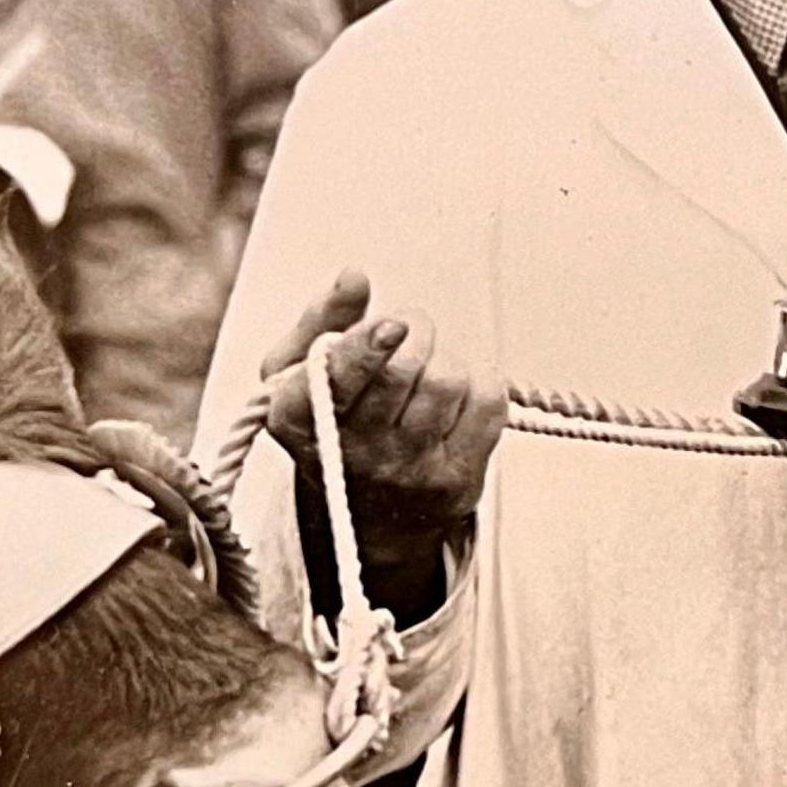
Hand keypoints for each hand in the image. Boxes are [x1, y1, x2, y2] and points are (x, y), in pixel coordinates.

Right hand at [259, 273, 504, 579]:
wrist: (366, 510)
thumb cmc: (333, 418)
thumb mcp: (298, 371)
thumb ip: (321, 318)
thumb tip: (354, 276)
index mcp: (298, 419)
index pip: (335, 381)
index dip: (365, 350)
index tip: (389, 326)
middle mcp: (351, 454)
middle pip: (402, 367)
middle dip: (413, 331)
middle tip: (405, 331)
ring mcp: (407, 473)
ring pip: (447, 380)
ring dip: (443, 357)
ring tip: (426, 370)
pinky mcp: (457, 482)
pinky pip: (488, 403)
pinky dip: (478, 383)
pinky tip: (454, 399)